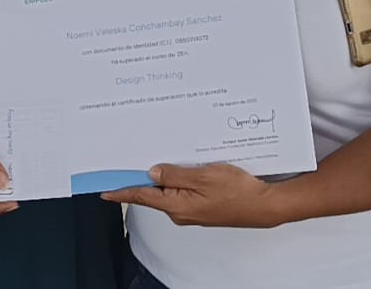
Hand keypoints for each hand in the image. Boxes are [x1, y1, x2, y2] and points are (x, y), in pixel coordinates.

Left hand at [103, 163, 285, 227]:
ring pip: (169, 191)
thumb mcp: (204, 176)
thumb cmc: (239, 192)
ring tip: (158, 158)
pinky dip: (179, 180)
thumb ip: (175, 174)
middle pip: (154, 193)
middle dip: (142, 177)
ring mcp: (191, 211)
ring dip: (163, 176)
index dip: (122, 192)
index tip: (105, 191)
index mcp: (177, 205)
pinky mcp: (202, 207)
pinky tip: (182, 168)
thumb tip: (152, 172)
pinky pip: (183, 192)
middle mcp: (180, 212)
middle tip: (129, 160)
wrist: (264, 206)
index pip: (142, 196)